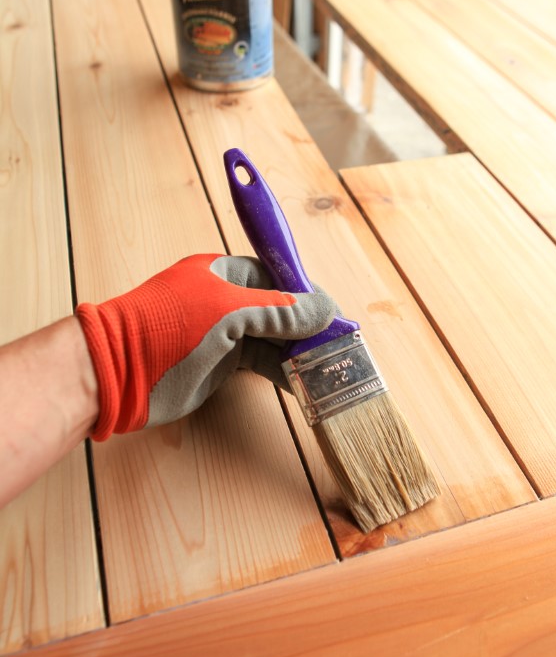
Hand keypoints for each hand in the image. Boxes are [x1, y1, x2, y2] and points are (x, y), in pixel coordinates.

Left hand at [76, 254, 335, 439]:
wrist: (115, 373)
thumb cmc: (165, 328)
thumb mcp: (226, 312)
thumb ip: (277, 310)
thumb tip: (325, 310)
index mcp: (223, 274)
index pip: (276, 276)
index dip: (306, 294)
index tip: (334, 315)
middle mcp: (224, 301)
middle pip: (278, 309)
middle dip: (307, 327)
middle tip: (339, 346)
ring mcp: (221, 334)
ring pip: (271, 339)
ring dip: (298, 353)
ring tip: (329, 367)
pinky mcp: (219, 365)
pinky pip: (260, 363)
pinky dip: (282, 371)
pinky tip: (304, 381)